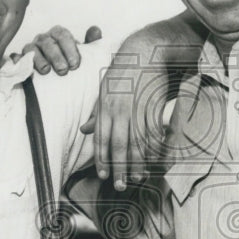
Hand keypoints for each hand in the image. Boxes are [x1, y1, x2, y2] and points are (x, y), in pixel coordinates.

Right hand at [21, 25, 101, 74]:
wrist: (57, 88)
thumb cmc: (69, 68)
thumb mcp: (83, 58)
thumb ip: (91, 45)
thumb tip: (95, 30)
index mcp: (58, 36)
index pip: (62, 34)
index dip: (69, 47)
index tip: (76, 64)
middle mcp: (43, 40)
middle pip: (47, 42)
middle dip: (56, 56)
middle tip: (64, 71)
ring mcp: (29, 50)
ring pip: (31, 49)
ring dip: (39, 60)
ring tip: (46, 71)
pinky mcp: (18, 61)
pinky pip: (15, 59)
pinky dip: (18, 62)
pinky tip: (25, 70)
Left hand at [91, 57, 169, 190]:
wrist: (144, 52)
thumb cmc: (122, 72)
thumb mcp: (104, 90)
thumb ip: (96, 113)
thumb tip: (84, 130)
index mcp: (105, 108)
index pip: (101, 139)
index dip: (101, 160)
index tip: (103, 176)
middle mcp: (119, 110)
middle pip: (118, 145)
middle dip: (119, 168)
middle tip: (121, 186)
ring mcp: (137, 109)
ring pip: (137, 142)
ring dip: (138, 163)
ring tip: (138, 178)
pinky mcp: (153, 107)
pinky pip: (153, 133)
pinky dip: (154, 148)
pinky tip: (154, 160)